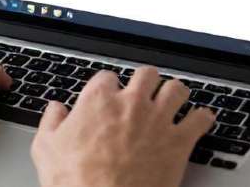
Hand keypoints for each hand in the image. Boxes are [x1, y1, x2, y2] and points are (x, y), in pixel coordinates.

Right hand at [31, 67, 214, 186]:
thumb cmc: (76, 182)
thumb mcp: (46, 149)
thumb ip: (51, 122)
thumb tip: (55, 109)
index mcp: (99, 101)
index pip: (107, 77)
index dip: (108, 87)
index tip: (110, 95)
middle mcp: (131, 104)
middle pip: (146, 74)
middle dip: (146, 81)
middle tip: (145, 91)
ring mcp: (158, 120)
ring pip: (177, 88)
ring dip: (175, 93)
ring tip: (174, 99)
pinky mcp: (179, 142)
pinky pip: (201, 119)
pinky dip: (202, 118)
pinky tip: (199, 120)